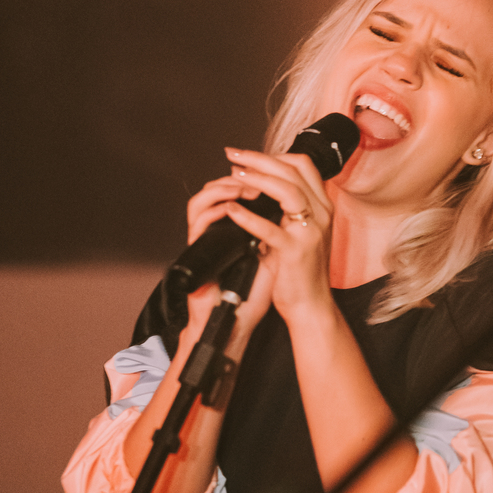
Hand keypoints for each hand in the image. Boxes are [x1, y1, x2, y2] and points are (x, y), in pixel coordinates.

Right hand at [183, 172, 276, 348]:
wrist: (237, 319)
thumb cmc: (254, 292)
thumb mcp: (274, 255)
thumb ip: (278, 230)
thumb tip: (296, 209)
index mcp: (232, 228)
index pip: (234, 190)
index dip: (251, 178)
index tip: (274, 174)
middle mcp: (215, 229)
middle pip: (217, 187)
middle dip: (240, 176)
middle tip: (258, 173)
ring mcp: (203, 237)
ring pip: (203, 197)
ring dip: (226, 188)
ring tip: (246, 187)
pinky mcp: (196, 249)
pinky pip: (199, 219)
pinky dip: (216, 208)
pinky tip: (233, 207)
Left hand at [218, 147, 336, 327]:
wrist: (310, 305)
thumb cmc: (299, 270)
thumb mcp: (297, 232)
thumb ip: (284, 210)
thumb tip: (254, 188)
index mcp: (323, 207)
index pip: (304, 166)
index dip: (275, 156)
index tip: (249, 157)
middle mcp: (322, 214)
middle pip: (293, 171)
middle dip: (259, 159)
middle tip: (233, 155)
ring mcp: (310, 232)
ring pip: (287, 191)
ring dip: (257, 179)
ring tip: (233, 175)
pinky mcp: (295, 252)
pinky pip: (269, 228)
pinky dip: (247, 217)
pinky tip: (231, 210)